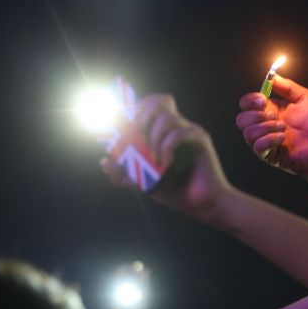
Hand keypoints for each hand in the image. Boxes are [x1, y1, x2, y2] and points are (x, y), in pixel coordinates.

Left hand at [101, 94, 232, 222]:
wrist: (202, 206)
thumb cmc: (177, 192)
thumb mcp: (144, 183)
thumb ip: (124, 174)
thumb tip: (104, 162)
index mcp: (163, 133)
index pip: (147, 106)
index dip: (133, 112)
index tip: (124, 132)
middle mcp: (177, 127)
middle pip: (156, 102)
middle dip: (140, 119)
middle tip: (138, 142)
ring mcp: (189, 131)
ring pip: (166, 117)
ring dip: (153, 138)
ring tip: (154, 159)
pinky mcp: (200, 140)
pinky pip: (179, 133)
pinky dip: (167, 148)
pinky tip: (167, 163)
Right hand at [236, 75, 307, 182]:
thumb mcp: (306, 98)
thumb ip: (288, 87)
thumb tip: (273, 77)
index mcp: (271, 109)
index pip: (247, 103)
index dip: (250, 100)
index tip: (262, 100)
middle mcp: (265, 125)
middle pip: (241, 119)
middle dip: (255, 115)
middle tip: (274, 115)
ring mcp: (266, 140)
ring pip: (248, 132)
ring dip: (265, 128)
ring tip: (283, 128)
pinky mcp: (269, 155)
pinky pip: (257, 146)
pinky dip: (269, 139)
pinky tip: (283, 138)